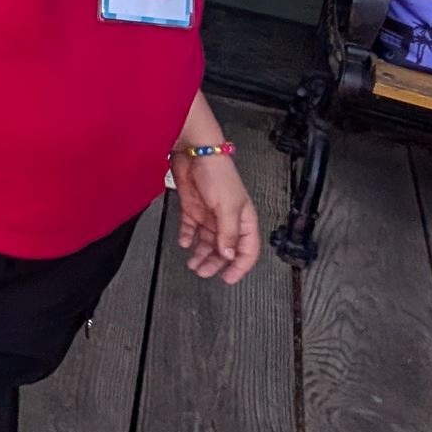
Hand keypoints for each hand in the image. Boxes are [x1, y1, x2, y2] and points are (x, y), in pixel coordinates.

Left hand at [171, 148, 260, 283]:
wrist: (194, 152)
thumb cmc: (218, 174)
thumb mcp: (227, 207)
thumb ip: (228, 232)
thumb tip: (228, 255)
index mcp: (243, 219)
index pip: (247, 249)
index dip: (240, 265)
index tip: (229, 279)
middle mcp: (227, 220)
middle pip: (224, 249)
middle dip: (215, 263)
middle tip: (203, 272)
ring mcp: (209, 215)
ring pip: (207, 242)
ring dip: (200, 254)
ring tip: (192, 264)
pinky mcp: (192, 208)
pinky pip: (190, 228)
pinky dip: (187, 237)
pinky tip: (184, 243)